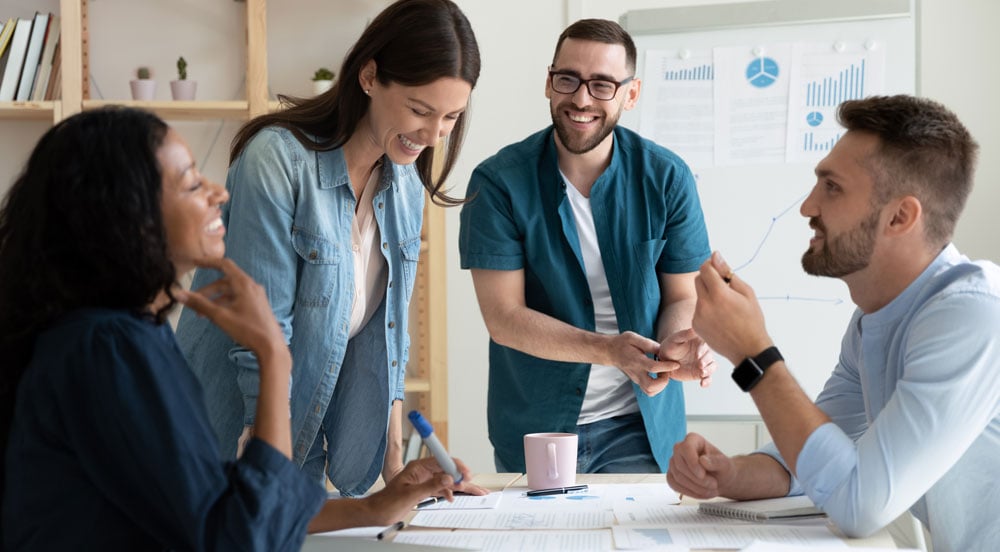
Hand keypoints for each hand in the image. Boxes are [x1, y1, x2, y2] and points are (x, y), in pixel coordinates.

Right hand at [175, 257, 286, 361]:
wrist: (271, 346)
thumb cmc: (248, 329)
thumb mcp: (220, 316)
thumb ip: (199, 304)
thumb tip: (179, 294)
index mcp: (244, 284)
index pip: (224, 265)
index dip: (208, 262)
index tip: (195, 262)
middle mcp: (251, 286)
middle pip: (225, 282)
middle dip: (207, 291)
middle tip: (193, 302)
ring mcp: (256, 296)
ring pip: (231, 292)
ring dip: (215, 300)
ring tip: (202, 314)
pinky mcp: (258, 306)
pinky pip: (238, 299)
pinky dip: (226, 304)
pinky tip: (217, 316)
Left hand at [360, 457, 487, 525]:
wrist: (377, 512)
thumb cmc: (387, 502)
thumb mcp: (410, 495)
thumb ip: (430, 486)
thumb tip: (448, 478)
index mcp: (418, 467)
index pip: (441, 460)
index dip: (455, 465)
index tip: (465, 472)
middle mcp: (422, 471)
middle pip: (447, 470)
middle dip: (461, 476)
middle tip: (473, 483)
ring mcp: (424, 480)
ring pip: (446, 480)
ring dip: (458, 486)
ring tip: (473, 491)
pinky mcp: (423, 489)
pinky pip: (440, 487)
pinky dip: (449, 492)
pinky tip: (452, 497)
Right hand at [607, 331, 679, 395]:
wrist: (610, 352)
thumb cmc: (622, 343)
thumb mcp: (634, 337)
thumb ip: (648, 344)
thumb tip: (662, 350)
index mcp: (636, 361)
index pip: (653, 368)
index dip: (666, 367)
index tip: (676, 364)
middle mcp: (636, 373)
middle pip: (651, 386)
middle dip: (664, 381)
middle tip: (666, 370)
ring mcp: (636, 379)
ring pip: (650, 391)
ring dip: (661, 385)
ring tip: (663, 373)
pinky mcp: (637, 381)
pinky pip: (649, 390)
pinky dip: (657, 387)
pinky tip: (659, 376)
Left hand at [657, 328, 716, 387]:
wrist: (664, 359)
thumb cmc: (670, 345)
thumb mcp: (675, 339)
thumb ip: (685, 334)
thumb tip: (695, 328)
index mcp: (700, 342)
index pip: (706, 345)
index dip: (703, 350)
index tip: (697, 355)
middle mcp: (704, 353)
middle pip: (710, 357)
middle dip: (707, 361)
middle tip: (700, 365)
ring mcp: (703, 363)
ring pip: (712, 367)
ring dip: (709, 371)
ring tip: (702, 374)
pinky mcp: (700, 373)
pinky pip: (708, 378)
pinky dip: (708, 382)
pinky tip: (702, 384)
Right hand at [666, 433, 735, 498]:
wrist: (720, 480)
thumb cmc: (722, 469)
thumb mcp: (725, 465)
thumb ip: (717, 462)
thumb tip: (703, 460)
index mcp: (693, 440)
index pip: (686, 448)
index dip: (692, 462)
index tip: (702, 475)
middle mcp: (680, 449)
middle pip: (680, 465)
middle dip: (697, 480)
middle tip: (713, 485)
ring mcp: (674, 463)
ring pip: (678, 477)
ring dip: (695, 488)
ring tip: (710, 490)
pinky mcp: (672, 475)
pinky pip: (675, 485)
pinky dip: (689, 492)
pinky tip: (701, 493)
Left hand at [692, 252, 771, 364]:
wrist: (748, 349)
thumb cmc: (752, 319)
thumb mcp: (746, 292)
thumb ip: (728, 273)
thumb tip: (715, 255)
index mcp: (719, 294)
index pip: (705, 268)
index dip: (711, 264)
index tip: (718, 267)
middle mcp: (704, 304)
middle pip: (698, 279)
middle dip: (708, 278)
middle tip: (724, 286)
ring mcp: (698, 316)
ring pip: (699, 294)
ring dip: (708, 294)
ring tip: (725, 306)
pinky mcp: (695, 325)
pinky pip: (698, 309)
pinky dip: (706, 308)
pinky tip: (720, 317)